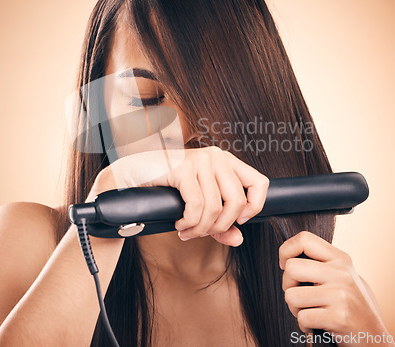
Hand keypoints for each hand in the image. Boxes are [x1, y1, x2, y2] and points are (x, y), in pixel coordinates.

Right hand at [88, 146, 268, 246]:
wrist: (134, 175)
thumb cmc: (168, 188)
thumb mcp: (199, 205)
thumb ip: (221, 221)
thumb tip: (238, 238)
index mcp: (226, 161)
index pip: (260, 182)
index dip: (254, 207)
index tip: (239, 221)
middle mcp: (216, 156)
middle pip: (237, 201)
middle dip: (220, 226)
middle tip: (203, 233)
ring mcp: (200, 160)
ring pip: (215, 208)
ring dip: (200, 228)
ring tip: (187, 231)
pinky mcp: (183, 169)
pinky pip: (196, 206)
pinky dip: (189, 222)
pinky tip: (180, 224)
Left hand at [279, 231, 394, 346]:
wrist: (375, 337)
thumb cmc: (351, 305)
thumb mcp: (342, 275)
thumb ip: (321, 262)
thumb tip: (287, 255)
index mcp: (340, 258)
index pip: (304, 239)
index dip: (286, 250)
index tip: (284, 265)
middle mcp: (341, 273)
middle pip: (291, 268)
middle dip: (287, 284)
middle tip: (298, 294)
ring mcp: (341, 294)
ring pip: (291, 295)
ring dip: (295, 308)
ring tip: (310, 311)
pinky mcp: (339, 317)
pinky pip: (302, 317)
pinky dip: (304, 325)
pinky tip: (317, 325)